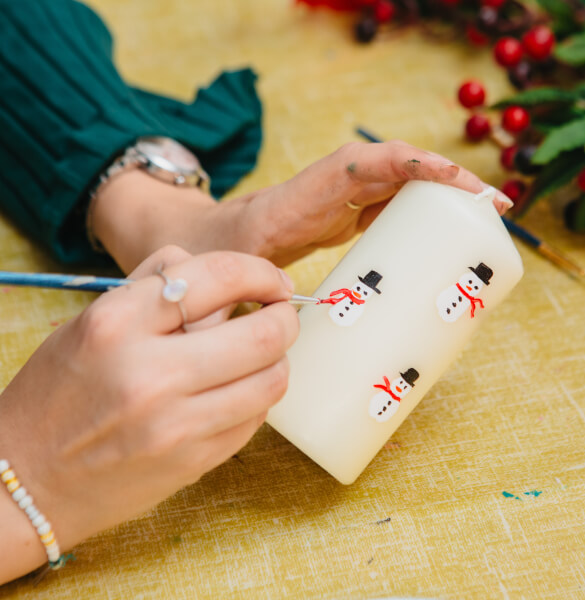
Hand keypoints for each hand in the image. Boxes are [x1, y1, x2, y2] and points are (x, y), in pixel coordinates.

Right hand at [0, 248, 298, 581]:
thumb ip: (158, 283)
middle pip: (264, 334)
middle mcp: (150, 374)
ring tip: (259, 352)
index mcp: (118, 324)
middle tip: (280, 313)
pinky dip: (258, 395)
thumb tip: (228, 274)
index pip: (218, 277)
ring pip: (273, 379)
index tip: (271, 281)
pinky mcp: (194, 461)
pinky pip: (256, 417)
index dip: (261, 272)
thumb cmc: (59, 392)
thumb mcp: (93, 320)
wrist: (26, 480)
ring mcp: (176, 425)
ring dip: (278, 359)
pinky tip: (238, 388)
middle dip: (285, 317)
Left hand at [90, 141, 512, 271]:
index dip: (405, 166)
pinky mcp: (348, 212)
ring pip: (401, 181)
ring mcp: (341, 197)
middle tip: (494, 204)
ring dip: (445, 192)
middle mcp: (329, 188)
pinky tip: (452, 229)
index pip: (360, 167)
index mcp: (302, 197)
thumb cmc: (216, 252)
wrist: (204, 237)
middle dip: (447, 179)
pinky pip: (393, 200)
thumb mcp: (228, 272)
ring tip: (489, 213)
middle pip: (395, 166)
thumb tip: (285, 325)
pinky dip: (426, 207)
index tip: (448, 178)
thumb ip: (248, 296)